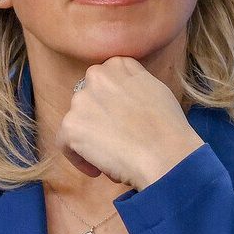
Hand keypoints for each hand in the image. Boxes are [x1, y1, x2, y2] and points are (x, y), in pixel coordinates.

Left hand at [57, 56, 203, 190]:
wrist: (165, 153)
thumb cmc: (168, 127)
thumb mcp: (156, 88)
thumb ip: (133, 82)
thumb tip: (121, 93)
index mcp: (117, 64)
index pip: (105, 81)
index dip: (111, 104)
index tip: (122, 120)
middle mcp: (96, 75)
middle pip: (89, 101)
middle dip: (99, 119)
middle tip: (117, 139)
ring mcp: (81, 100)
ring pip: (78, 122)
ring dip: (91, 138)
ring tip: (113, 156)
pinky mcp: (71, 125)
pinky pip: (65, 143)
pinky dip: (79, 158)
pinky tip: (98, 169)